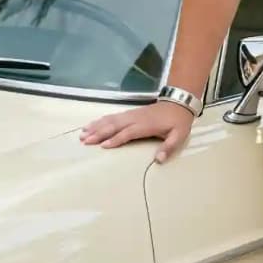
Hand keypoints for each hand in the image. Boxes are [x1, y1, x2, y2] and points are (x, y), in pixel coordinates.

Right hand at [80, 101, 194, 162]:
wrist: (178, 103)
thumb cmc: (178, 122)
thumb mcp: (179, 135)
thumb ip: (168, 147)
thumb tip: (158, 160)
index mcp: (146, 125)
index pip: (128, 133)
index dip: (116, 139)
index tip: (102, 145)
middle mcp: (135, 119)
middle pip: (114, 125)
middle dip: (99, 132)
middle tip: (84, 140)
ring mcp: (131, 114)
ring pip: (111, 120)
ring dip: (96, 126)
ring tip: (82, 133)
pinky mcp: (130, 113)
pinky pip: (113, 116)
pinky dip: (101, 120)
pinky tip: (92, 124)